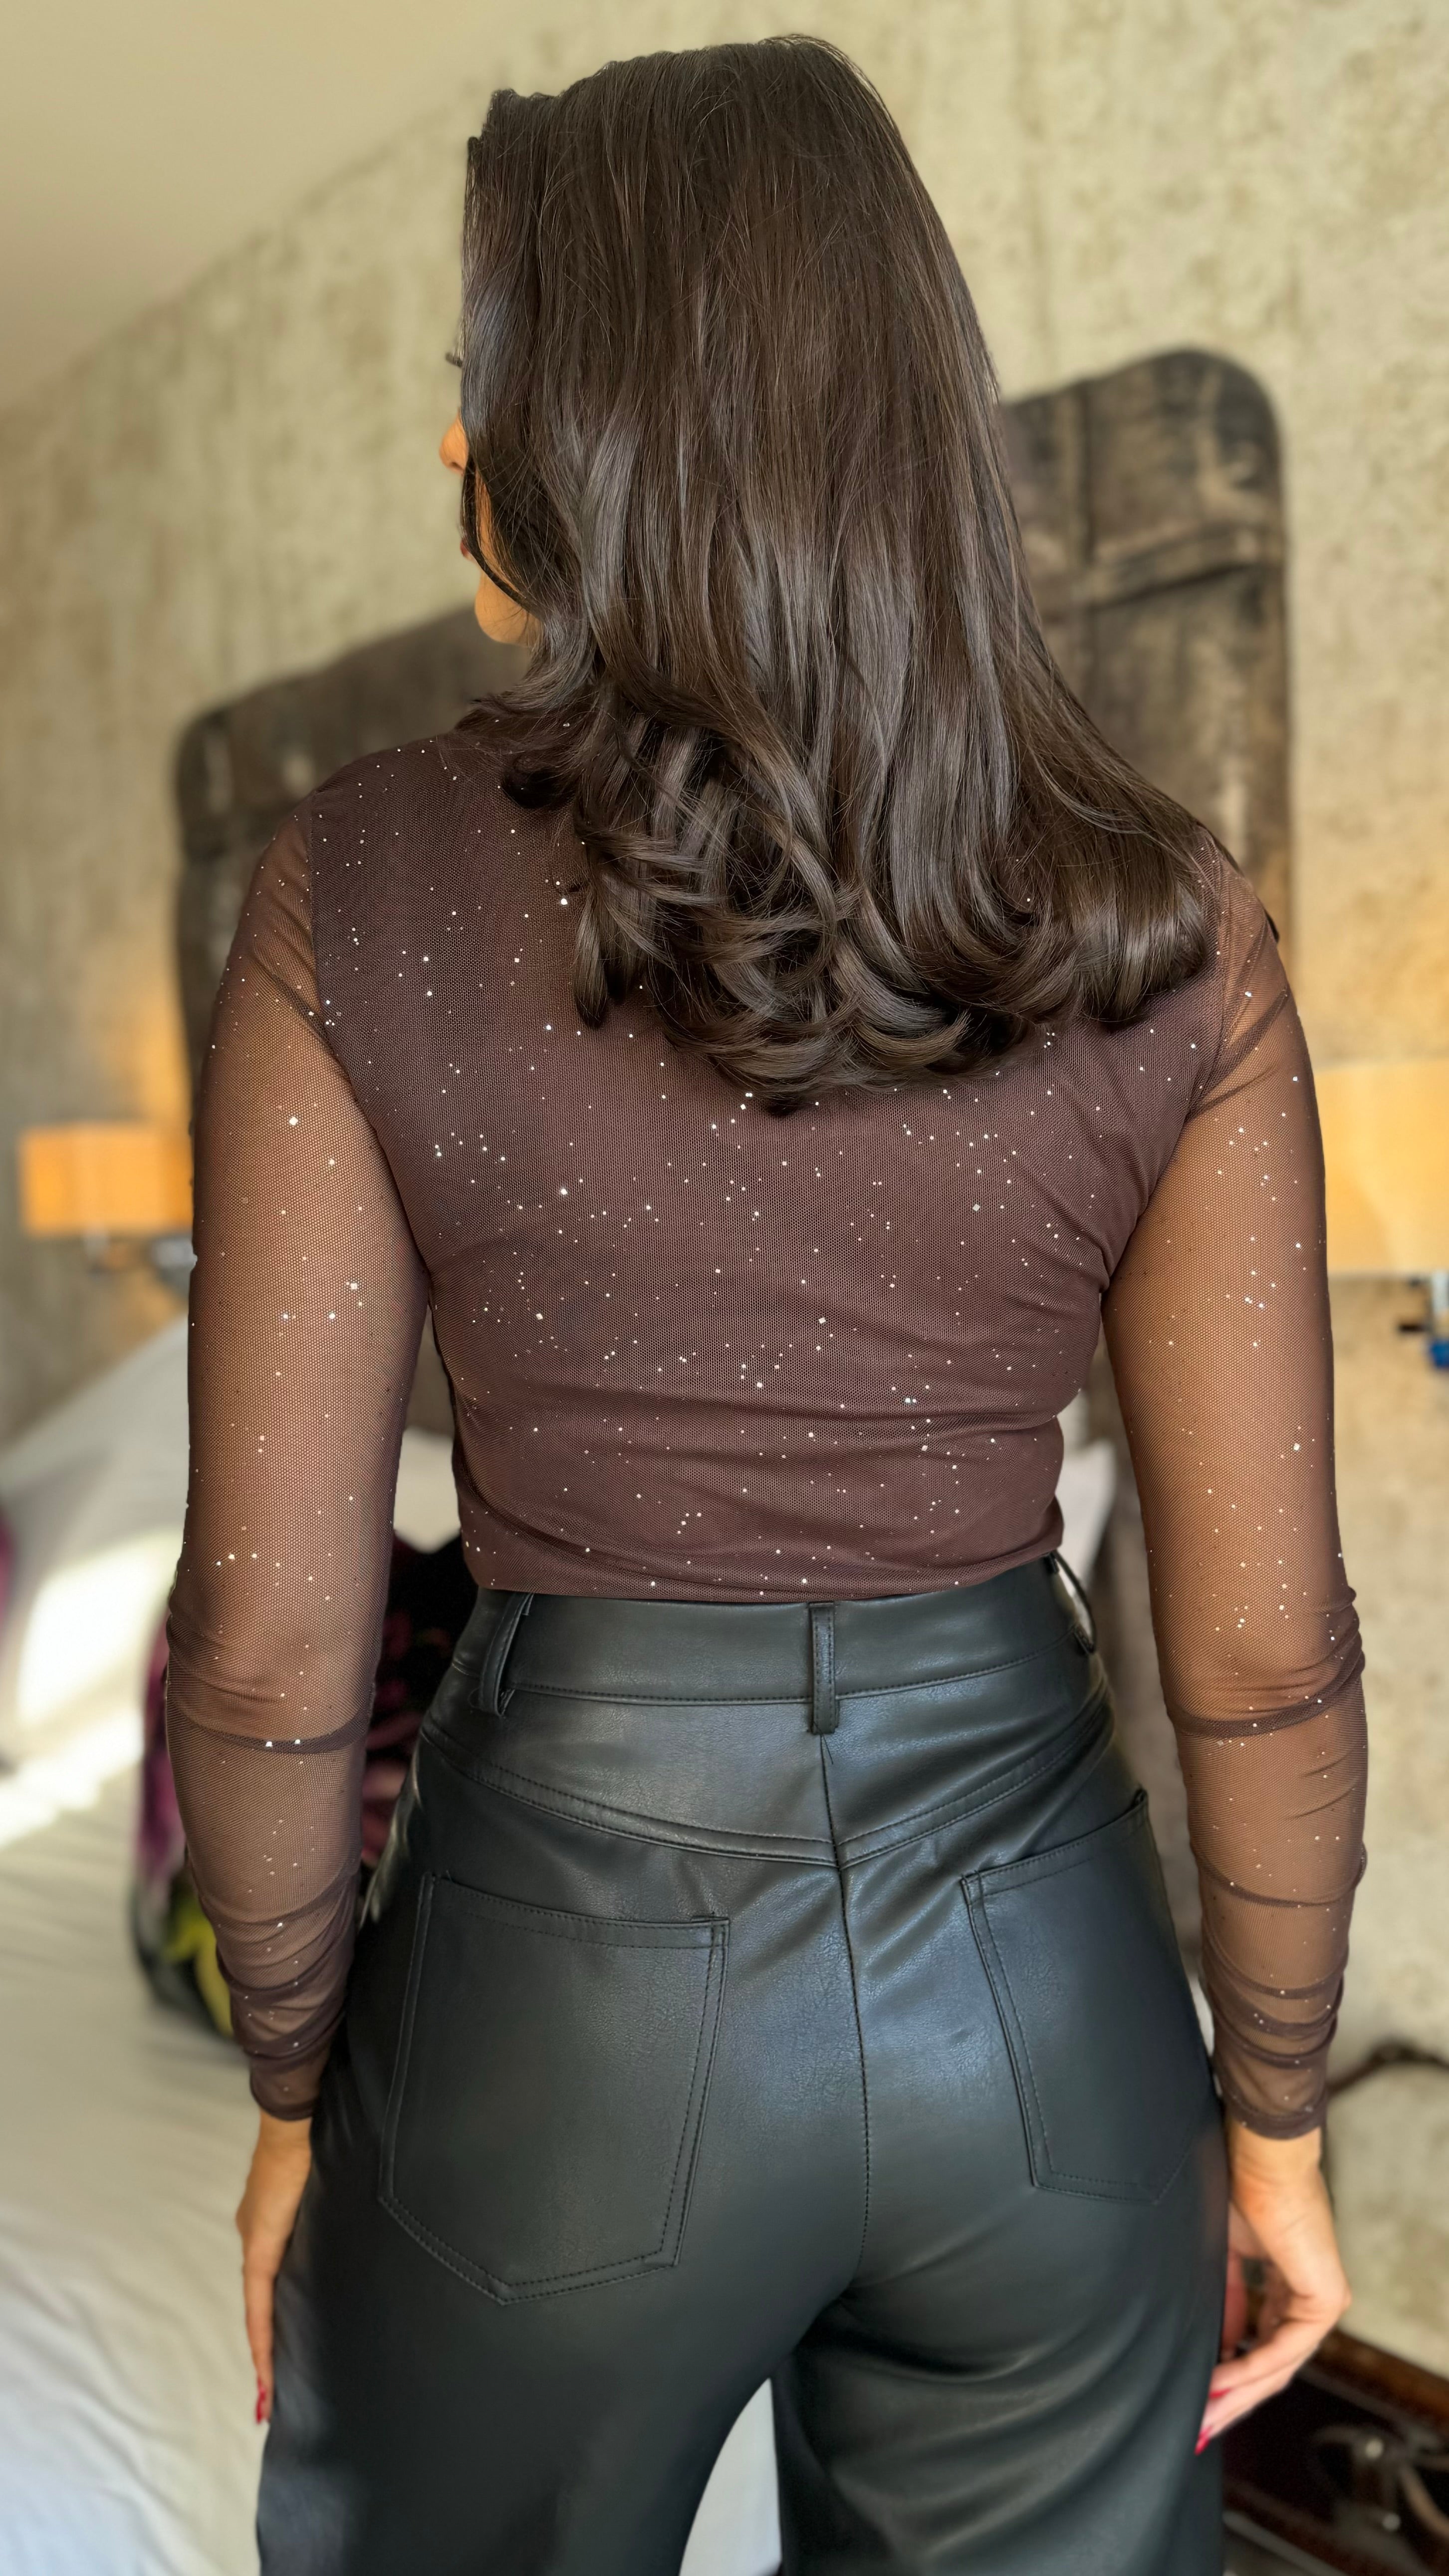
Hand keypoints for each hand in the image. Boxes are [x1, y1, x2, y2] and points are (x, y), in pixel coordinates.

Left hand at [237, 2110, 312, 2422]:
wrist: (293, 2126)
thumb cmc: (314, 2148)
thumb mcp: (320, 2190)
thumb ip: (320, 2214)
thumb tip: (344, 2229)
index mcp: (268, 2225)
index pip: (269, 2282)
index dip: (271, 2322)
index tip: (274, 2362)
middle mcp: (255, 2236)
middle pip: (263, 2300)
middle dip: (267, 2345)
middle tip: (271, 2388)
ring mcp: (255, 2243)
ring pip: (260, 2306)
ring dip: (265, 2346)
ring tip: (268, 2387)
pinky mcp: (260, 2249)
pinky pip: (259, 2303)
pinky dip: (262, 2335)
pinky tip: (264, 2365)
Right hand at [1200, 2117, 1349, 2447]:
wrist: (1259, 2157)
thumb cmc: (1236, 2187)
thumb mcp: (1223, 2254)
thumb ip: (1225, 2300)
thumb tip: (1217, 2343)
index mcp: (1289, 2282)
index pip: (1262, 2341)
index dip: (1230, 2371)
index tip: (1199, 2394)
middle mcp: (1309, 2295)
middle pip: (1271, 2362)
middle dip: (1232, 2397)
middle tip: (1200, 2424)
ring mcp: (1322, 2299)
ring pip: (1279, 2363)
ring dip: (1239, 2391)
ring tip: (1204, 2413)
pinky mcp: (1326, 2300)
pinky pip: (1285, 2347)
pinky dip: (1251, 2367)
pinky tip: (1221, 2380)